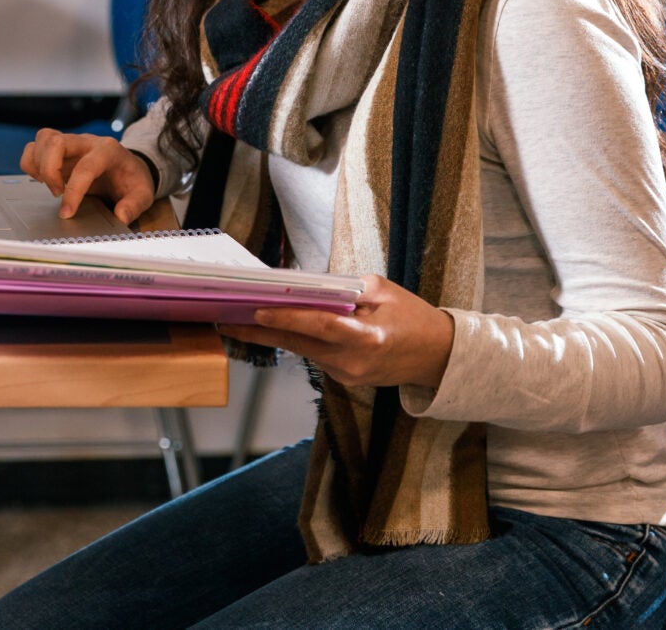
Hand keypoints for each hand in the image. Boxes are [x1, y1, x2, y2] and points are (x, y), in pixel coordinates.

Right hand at [20, 129, 155, 224]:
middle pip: (56, 141)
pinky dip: (32, 163)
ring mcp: (71, 143)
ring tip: (51, 186)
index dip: (74, 191)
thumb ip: (134, 205)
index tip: (67, 213)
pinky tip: (44, 180)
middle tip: (57, 193)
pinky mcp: (59, 150)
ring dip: (38, 165)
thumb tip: (120, 216)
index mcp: (109, 151)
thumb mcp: (143, 194)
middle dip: (49, 171)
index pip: (85, 167)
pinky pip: (35, 146)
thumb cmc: (133, 180)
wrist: (129, 167)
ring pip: (43, 138)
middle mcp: (87, 142)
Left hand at [219, 275, 454, 389]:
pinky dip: (297, 339)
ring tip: (241, 319)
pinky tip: (276, 326)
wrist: (438, 355)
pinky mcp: (344, 378)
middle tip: (227, 322)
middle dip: (260, 332)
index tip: (257, 311)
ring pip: (303, 350)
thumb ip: (346, 289)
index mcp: (367, 339)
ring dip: (275, 334)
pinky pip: (314, 355)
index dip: (287, 318)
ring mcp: (348, 375)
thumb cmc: (413, 317)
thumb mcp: (383, 291)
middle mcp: (353, 362)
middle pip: (298, 344)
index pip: (319, 327)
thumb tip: (308, 288)